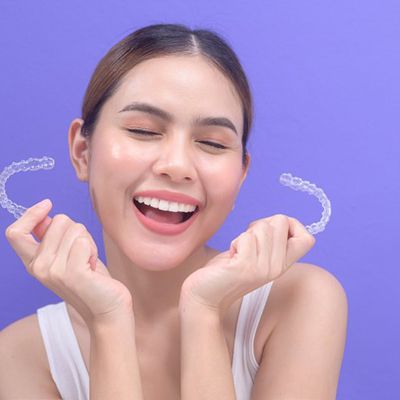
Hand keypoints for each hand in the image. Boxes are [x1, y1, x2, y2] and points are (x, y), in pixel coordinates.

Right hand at [5, 199, 132, 326]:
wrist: (107, 309)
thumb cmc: (92, 280)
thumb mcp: (67, 256)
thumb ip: (53, 239)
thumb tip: (45, 216)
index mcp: (34, 263)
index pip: (15, 233)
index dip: (30, 214)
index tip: (47, 205)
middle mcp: (39, 267)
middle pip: (57, 221)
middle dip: (77, 230)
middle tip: (83, 253)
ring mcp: (54, 271)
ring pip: (74, 228)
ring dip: (88, 241)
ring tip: (88, 262)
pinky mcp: (72, 274)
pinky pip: (83, 241)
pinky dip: (93, 248)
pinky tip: (93, 267)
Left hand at [180, 214, 315, 314]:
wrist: (205, 297)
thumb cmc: (226, 271)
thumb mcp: (256, 255)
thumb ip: (270, 241)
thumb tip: (280, 220)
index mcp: (282, 264)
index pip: (308, 239)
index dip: (291, 224)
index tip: (269, 231)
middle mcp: (277, 268)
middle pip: (282, 221)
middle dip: (260, 224)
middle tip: (247, 243)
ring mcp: (263, 268)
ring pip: (263, 227)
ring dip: (245, 235)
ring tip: (237, 253)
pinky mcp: (246, 267)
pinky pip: (246, 238)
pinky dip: (234, 243)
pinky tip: (231, 258)